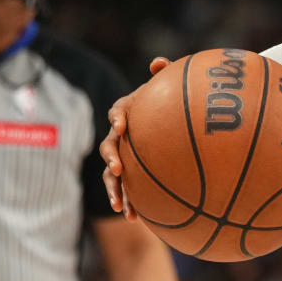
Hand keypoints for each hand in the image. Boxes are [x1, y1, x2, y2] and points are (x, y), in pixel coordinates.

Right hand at [100, 56, 172, 219]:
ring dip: (114, 189)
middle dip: (111, 159)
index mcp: (130, 114)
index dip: (117, 117)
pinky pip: (125, 191)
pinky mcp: (130, 177)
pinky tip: (135, 219)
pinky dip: (128, 203)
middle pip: (109, 147)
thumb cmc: (170, 106)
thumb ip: (166, 76)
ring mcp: (123, 158)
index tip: (122, 125)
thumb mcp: (169, 91)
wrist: (172, 133)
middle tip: (118, 169)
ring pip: (111, 174)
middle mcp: (121, 137)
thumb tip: (158, 61)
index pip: (118, 111)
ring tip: (119, 205)